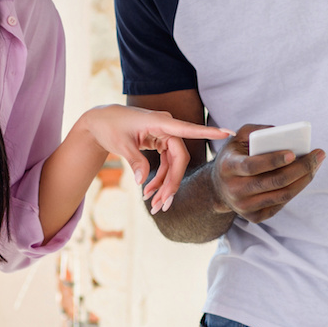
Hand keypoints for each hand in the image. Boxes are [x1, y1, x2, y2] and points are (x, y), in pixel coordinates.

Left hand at [80, 105, 230, 212]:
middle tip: (163, 204)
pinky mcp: (159, 142)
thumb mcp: (121, 144)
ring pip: (173, 165)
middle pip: (179, 158)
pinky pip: (166, 164)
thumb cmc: (109, 127)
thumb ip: (135, 161)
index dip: (208, 132)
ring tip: (154, 204)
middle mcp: (166, 127)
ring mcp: (164, 135)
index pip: (187, 129)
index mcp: (159, 122)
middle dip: (172, 183)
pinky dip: (159, 179)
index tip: (228, 133)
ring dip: (164, 185)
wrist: (99, 121)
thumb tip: (142, 181)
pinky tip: (150, 192)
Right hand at [209, 124, 325, 222]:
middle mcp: (234, 190)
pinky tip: (305, 176)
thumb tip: (280, 131)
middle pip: (274, 182)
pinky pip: (281, 203)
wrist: (218, 187)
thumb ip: (255, 130)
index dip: (273, 161)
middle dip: (300, 168)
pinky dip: (296, 189)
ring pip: (282, 195)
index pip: (252, 166)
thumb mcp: (237, 139)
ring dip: (304, 179)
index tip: (293, 153)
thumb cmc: (234, 157)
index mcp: (228, 167)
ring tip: (317, 164)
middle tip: (318, 155)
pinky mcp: (254, 217)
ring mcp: (244, 206)